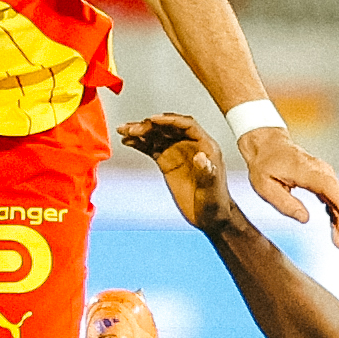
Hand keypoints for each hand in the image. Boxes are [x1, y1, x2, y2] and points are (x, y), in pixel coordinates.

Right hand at [121, 112, 238, 231]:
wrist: (209, 217)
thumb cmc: (214, 203)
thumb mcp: (211, 190)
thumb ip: (207, 173)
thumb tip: (200, 156)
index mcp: (205, 146)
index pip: (187, 125)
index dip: (169, 120)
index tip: (152, 120)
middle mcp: (191, 145)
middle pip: (168, 128)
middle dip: (150, 126)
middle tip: (132, 128)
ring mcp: (178, 153)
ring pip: (158, 136)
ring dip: (141, 132)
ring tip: (124, 130)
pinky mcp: (168, 162)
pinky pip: (152, 148)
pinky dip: (140, 143)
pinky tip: (128, 141)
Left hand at [240, 125, 338, 252]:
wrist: (268, 145)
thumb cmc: (265, 165)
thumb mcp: (264, 186)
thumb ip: (284, 203)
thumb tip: (305, 219)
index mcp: (307, 171)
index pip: (329, 187)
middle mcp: (321, 172)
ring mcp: (324, 177)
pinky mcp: (323, 183)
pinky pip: (334, 202)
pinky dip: (337, 218)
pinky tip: (338, 235)